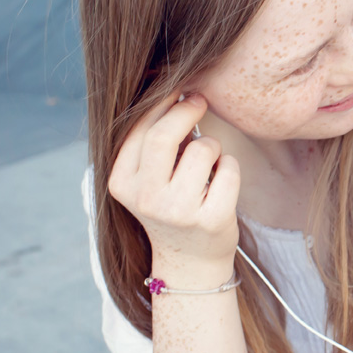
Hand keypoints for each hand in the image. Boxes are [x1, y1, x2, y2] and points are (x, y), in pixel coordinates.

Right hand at [108, 93, 240, 273]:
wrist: (190, 261)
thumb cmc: (172, 206)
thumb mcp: (149, 179)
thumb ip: (154, 142)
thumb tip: (176, 91)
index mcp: (122, 183)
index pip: (140, 130)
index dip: (163, 103)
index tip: (181, 91)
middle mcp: (146, 198)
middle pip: (165, 135)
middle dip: (187, 110)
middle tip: (200, 101)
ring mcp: (179, 211)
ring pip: (205, 149)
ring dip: (213, 147)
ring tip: (209, 165)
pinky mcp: (211, 219)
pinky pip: (230, 169)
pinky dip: (230, 167)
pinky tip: (221, 182)